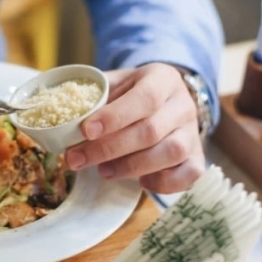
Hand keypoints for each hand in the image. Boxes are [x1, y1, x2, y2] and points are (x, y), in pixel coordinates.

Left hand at [64, 63, 204, 193]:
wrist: (167, 99)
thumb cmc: (133, 93)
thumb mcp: (116, 83)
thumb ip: (96, 98)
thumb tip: (64, 122)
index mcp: (162, 78)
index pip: (144, 98)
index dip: (114, 117)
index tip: (86, 131)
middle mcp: (183, 104)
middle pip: (150, 131)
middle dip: (108, 149)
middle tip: (77, 159)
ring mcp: (193, 131)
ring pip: (170, 153)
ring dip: (131, 167)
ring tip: (103, 171)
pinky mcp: (198, 156)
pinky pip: (190, 174)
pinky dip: (164, 182)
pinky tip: (141, 182)